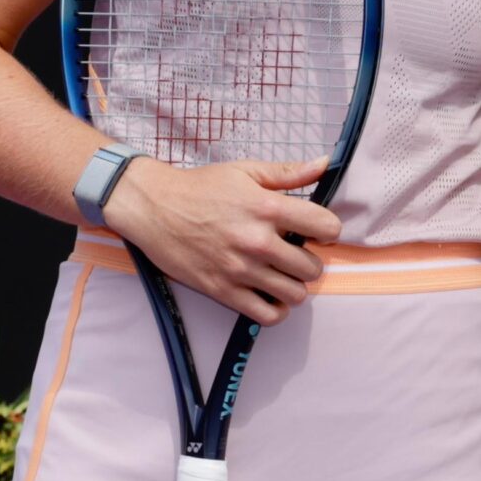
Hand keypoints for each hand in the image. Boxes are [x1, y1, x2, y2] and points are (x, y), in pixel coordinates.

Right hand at [102, 157, 339, 324]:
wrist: (153, 207)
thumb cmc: (200, 187)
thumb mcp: (245, 171)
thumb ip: (288, 173)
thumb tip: (324, 165)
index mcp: (267, 208)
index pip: (327, 227)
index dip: (327, 229)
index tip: (316, 230)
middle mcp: (257, 242)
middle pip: (313, 268)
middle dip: (310, 261)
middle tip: (295, 254)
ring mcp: (240, 270)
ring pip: (295, 294)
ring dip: (294, 286)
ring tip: (282, 274)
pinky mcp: (222, 291)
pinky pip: (267, 315)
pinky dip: (275, 310)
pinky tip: (269, 294)